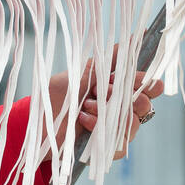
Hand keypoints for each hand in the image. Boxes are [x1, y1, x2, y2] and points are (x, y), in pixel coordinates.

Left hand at [47, 52, 165, 161]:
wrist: (38, 122)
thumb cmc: (58, 95)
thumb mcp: (82, 72)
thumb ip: (109, 60)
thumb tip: (133, 38)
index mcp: (116, 88)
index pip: (145, 85)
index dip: (147, 83)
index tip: (141, 80)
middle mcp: (118, 108)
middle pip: (144, 105)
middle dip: (128, 99)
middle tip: (104, 93)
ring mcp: (113, 128)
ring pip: (132, 124)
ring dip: (107, 113)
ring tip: (85, 108)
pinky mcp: (105, 147)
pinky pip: (119, 145)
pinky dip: (100, 131)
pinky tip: (84, 123)